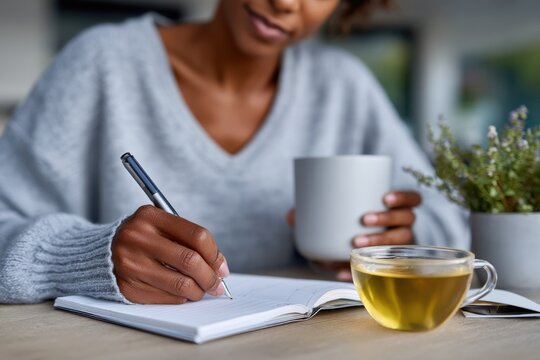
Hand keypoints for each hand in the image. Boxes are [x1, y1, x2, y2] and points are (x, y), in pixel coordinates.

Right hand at [112, 205, 229, 303]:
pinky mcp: (127, 287)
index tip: (222, 267)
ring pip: (181, 284)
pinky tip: (181, 293)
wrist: (100, 252)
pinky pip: (167, 297)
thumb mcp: (160, 226)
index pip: (197, 236)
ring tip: (202, 290)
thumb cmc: (142, 238)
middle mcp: (137, 238)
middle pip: (190, 261)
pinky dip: (180, 298)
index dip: (215, 254)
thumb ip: (188, 239)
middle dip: (211, 277)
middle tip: (218, 285)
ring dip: (198, 291)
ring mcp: (130, 264)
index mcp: (150, 217)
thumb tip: (219, 267)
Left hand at [286, 191, 421, 280]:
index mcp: (395, 210)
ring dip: (380, 242)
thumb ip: (313, 215)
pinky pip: (382, 271)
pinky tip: (344, 271)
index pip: (413, 199)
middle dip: (387, 218)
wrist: (347, 257)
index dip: (404, 197)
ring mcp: (400, 249)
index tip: (384, 197)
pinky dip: (360, 271)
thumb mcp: (335, 219)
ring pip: (400, 243)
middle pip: (407, 220)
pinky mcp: (388, 268)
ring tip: (356, 243)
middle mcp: (403, 228)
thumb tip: (291, 216)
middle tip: (363, 220)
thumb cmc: (347, 229)